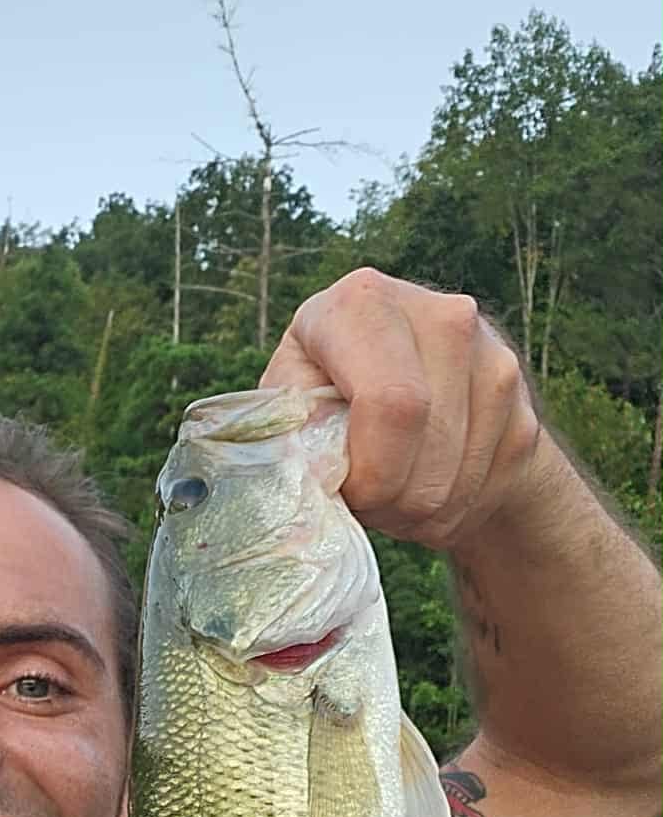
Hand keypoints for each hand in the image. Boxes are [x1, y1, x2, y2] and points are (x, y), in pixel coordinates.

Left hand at [260, 269, 548, 551]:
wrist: (411, 393)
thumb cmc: (328, 400)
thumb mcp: (291, 403)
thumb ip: (294, 432)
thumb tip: (318, 474)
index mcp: (365, 303)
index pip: (392, 403)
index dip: (371, 472)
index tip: (350, 490)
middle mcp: (443, 316)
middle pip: (429, 447)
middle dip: (391, 500)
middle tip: (366, 502)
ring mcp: (495, 359)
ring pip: (457, 480)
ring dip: (418, 512)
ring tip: (391, 494)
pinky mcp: (525, 408)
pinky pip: (487, 490)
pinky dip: (450, 514)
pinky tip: (425, 491)